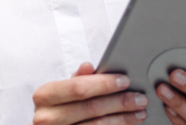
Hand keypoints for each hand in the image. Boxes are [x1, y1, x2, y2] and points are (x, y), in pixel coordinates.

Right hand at [32, 62, 148, 124]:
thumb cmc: (57, 107)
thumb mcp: (62, 90)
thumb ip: (76, 79)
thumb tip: (89, 66)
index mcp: (45, 96)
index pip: (79, 87)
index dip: (104, 84)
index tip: (125, 81)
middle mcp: (47, 118)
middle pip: (91, 108)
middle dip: (119, 102)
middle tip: (140, 98)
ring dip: (123, 119)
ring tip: (139, 112)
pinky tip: (127, 124)